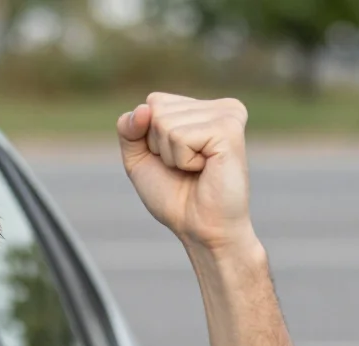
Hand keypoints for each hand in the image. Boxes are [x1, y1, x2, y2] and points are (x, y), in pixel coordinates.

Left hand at [116, 94, 255, 252]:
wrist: (200, 229)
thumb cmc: (175, 197)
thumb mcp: (139, 159)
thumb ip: (129, 129)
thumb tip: (143, 109)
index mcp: (203, 108)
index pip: (152, 103)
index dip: (149, 138)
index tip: (173, 160)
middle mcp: (220, 107)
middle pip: (156, 110)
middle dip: (159, 147)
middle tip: (185, 168)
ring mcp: (227, 115)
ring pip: (164, 123)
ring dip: (171, 156)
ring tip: (196, 170)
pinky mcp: (229, 129)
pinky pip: (179, 136)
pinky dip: (182, 160)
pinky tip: (204, 169)